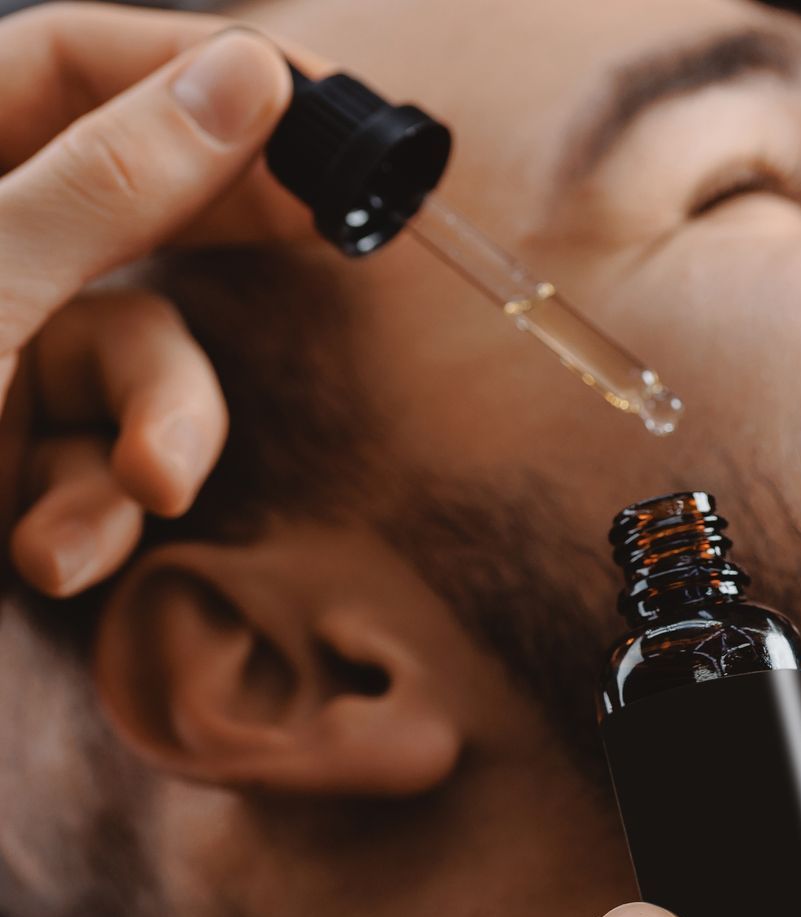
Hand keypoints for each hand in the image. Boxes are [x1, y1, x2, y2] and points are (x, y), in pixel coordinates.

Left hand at [0, 4, 314, 596]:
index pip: (64, 63)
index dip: (187, 68)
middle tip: (338, 232)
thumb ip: (115, 184)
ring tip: (144, 487)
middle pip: (128, 200)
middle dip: (215, 242)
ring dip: (156, 435)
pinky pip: (94, 464)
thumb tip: (249, 77)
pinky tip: (48, 557)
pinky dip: (88, 514)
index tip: (303, 99)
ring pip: (132, 358)